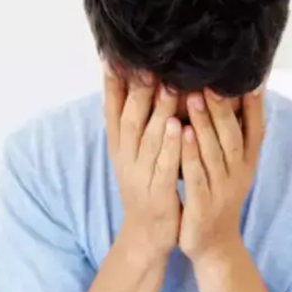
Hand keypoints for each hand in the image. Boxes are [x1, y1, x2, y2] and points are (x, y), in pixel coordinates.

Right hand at [103, 68, 181, 263]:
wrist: (147, 235)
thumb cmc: (147, 188)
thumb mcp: (135, 157)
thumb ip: (137, 126)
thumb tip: (137, 88)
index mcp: (121, 148)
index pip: (113, 111)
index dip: (112, 85)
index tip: (115, 56)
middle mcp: (126, 159)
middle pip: (129, 119)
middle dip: (137, 90)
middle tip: (146, 62)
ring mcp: (140, 176)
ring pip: (147, 139)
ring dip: (157, 111)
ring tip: (168, 85)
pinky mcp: (157, 193)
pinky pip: (164, 165)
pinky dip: (171, 146)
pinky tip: (179, 126)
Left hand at [178, 89, 264, 260]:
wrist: (213, 244)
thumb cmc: (218, 198)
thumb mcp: (232, 169)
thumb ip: (232, 138)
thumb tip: (235, 101)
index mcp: (246, 163)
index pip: (255, 130)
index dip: (254, 105)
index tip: (250, 77)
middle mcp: (238, 174)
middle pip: (233, 136)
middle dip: (222, 107)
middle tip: (211, 80)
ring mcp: (222, 189)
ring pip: (214, 152)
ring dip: (204, 124)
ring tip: (193, 96)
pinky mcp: (203, 204)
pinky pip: (196, 175)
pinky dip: (190, 154)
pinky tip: (181, 134)